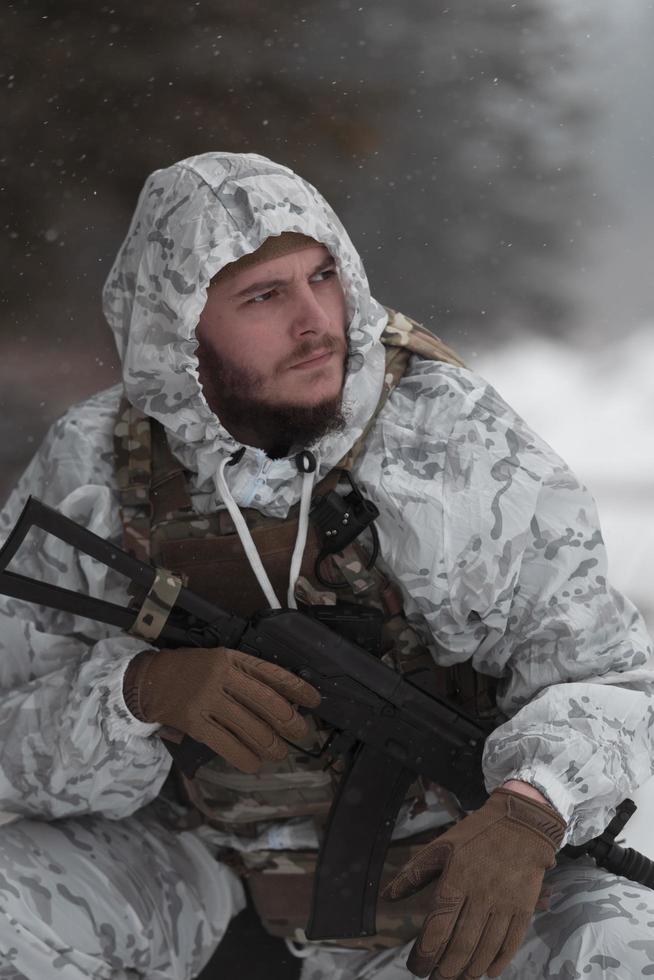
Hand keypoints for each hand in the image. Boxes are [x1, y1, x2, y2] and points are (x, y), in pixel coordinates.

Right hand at [123, 646, 320, 772]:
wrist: (149, 681)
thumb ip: (247, 677)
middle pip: (268, 703)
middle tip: (301, 733)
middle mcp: (222, 676)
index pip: (273, 673)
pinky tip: (254, 764)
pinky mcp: (194, 722)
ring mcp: (207, 699)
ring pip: (251, 728)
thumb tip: (285, 703)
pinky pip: (227, 744)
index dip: (298, 688)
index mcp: (232, 658)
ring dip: (272, 746)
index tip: (315, 701)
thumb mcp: (221, 661)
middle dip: (290, 722)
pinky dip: (245, 758)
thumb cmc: (192, 672)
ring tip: (280, 753)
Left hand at [382, 788, 565, 978]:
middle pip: (461, 944)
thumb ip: (413, 874)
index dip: (425, 953)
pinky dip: (498, 961)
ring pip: (485, 948)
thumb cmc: (476, 835)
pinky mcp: (523, 907)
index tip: (416, 967)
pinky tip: (487, 971)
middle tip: (435, 979)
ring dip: (469, 969)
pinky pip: (511, 943)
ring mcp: (504, 903)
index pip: (437, 927)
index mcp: (456, 879)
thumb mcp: (440, 846)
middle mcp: (480, 894)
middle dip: (445, 969)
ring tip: (456, 977)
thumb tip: (387, 897)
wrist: (521, 822)